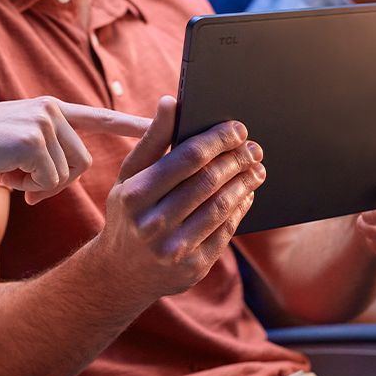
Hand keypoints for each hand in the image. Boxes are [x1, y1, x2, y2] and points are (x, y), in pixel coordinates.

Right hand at [0, 96, 149, 202]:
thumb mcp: (19, 145)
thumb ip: (48, 152)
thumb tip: (59, 181)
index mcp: (52, 109)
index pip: (101, 117)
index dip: (133, 124)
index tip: (165, 124)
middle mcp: (53, 109)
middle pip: (82, 162)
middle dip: (58, 182)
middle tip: (28, 187)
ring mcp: (44, 121)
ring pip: (67, 172)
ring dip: (40, 184)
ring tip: (11, 173)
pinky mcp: (34, 138)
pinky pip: (48, 178)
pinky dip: (29, 186)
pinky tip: (5, 173)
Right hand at [94, 96, 267, 297]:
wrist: (119, 274)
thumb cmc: (128, 213)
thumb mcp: (129, 176)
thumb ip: (153, 140)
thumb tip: (171, 101)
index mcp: (136, 194)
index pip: (188, 158)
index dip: (218, 140)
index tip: (238, 128)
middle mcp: (154, 223)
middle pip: (209, 181)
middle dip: (237, 159)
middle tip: (253, 148)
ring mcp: (174, 248)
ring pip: (222, 206)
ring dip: (245, 183)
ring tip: (256, 168)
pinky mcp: (193, 267)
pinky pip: (226, 231)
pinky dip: (241, 209)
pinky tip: (247, 194)